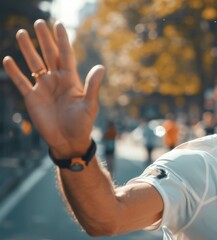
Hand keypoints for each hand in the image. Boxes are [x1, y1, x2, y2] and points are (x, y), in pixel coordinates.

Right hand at [2, 20, 104, 157]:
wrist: (69, 141)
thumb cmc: (83, 124)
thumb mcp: (90, 104)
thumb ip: (93, 85)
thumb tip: (101, 67)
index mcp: (71, 79)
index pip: (66, 55)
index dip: (62, 40)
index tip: (58, 24)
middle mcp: (56, 80)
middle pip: (49, 55)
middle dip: (44, 39)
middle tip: (39, 23)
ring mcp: (43, 88)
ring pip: (34, 64)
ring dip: (28, 49)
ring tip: (22, 33)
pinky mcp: (32, 98)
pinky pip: (21, 82)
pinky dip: (15, 72)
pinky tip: (8, 59)